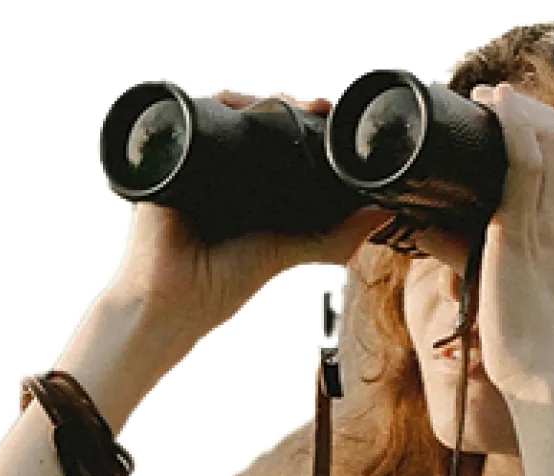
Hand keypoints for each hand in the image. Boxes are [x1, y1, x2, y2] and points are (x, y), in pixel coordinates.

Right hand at [108, 89, 393, 337]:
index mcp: (254, 185)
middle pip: (258, 119)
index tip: (330, 112)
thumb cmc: (218, 284)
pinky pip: (190, 121)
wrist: (167, 300)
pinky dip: (208, 103)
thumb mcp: (286, 252)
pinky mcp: (170, 160)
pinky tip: (230, 97)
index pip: (284, 139)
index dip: (309, 121)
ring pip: (228, 114)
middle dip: (287, 102)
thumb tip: (386, 214)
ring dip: (253, 97)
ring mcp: (198, 161)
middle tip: (317, 105)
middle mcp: (226, 168)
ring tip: (283, 101)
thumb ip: (332, 237)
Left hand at [450, 82, 553, 402]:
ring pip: (551, 140)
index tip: (531, 118)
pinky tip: (494, 107)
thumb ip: (524, 251)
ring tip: (490, 97)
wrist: (546, 373)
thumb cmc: (533, 339)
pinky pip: (525, 161)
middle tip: (500, 100)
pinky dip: (511, 126)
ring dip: (520, 110)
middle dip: (538, 111)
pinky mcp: (523, 231)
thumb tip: (478, 232)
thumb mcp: (540, 283)